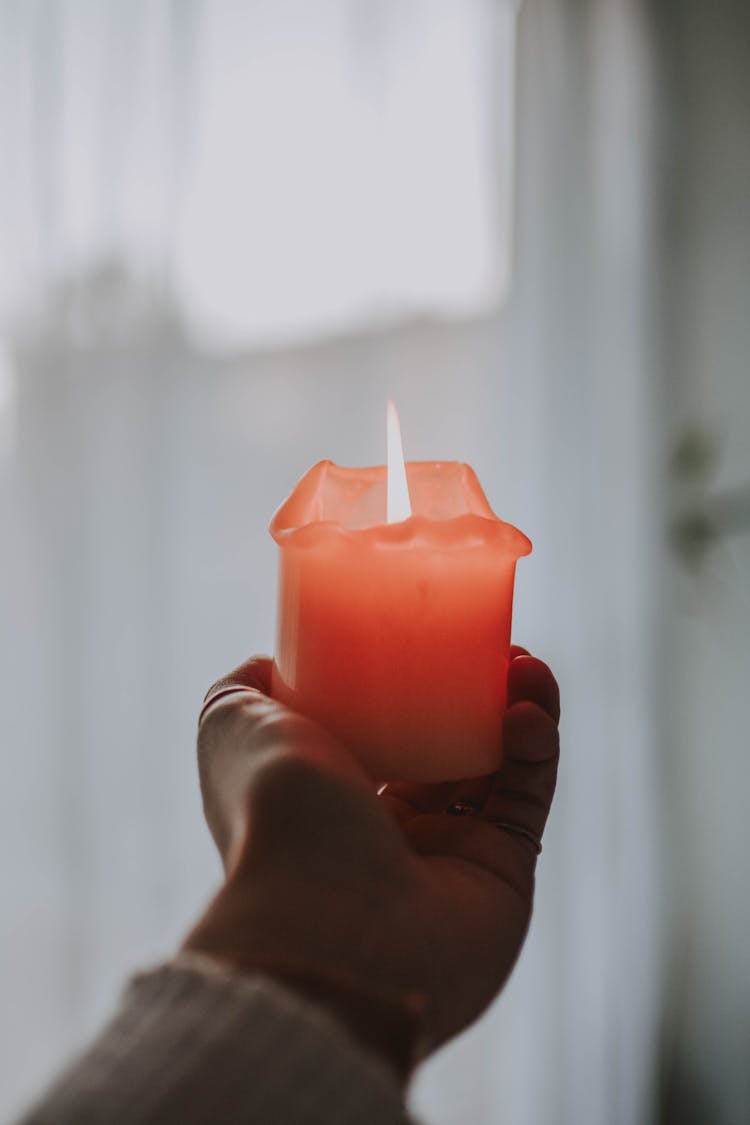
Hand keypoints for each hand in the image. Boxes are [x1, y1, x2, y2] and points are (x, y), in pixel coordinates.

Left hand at [184, 647, 558, 1074]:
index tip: (437, 635)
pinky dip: (537, 747)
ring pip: (498, 766)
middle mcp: (388, 830)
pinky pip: (527, 797)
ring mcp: (448, 856)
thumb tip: (270, 661)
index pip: (383, 730)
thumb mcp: (233, 725)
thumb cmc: (276, 814)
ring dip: (519, 705)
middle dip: (479, 690)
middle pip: (449, 743)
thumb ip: (242, 688)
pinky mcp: (503, 875)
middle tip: (500, 647)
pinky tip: (528, 709)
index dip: (416, 681)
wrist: (329, 921)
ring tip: (525, 665)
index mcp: (331, 797)